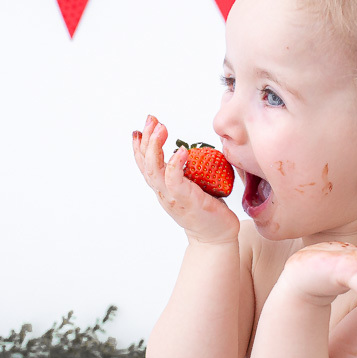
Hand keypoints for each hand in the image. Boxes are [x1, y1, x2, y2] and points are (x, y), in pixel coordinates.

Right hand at [132, 115, 239, 244]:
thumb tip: (193, 150)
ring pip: (155, 171)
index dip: (141, 145)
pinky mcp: (186, 201)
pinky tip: (180, 151)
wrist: (216, 237)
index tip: (143, 126)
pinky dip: (174, 165)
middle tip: (151, 120)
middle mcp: (163, 192)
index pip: (145, 164)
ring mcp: (173, 197)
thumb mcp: (194, 185)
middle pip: (146, 164)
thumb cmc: (208, 210)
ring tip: (161, 128)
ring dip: (155, 148)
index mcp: (163, 188)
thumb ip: (188, 170)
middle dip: (147, 139)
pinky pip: (174, 181)